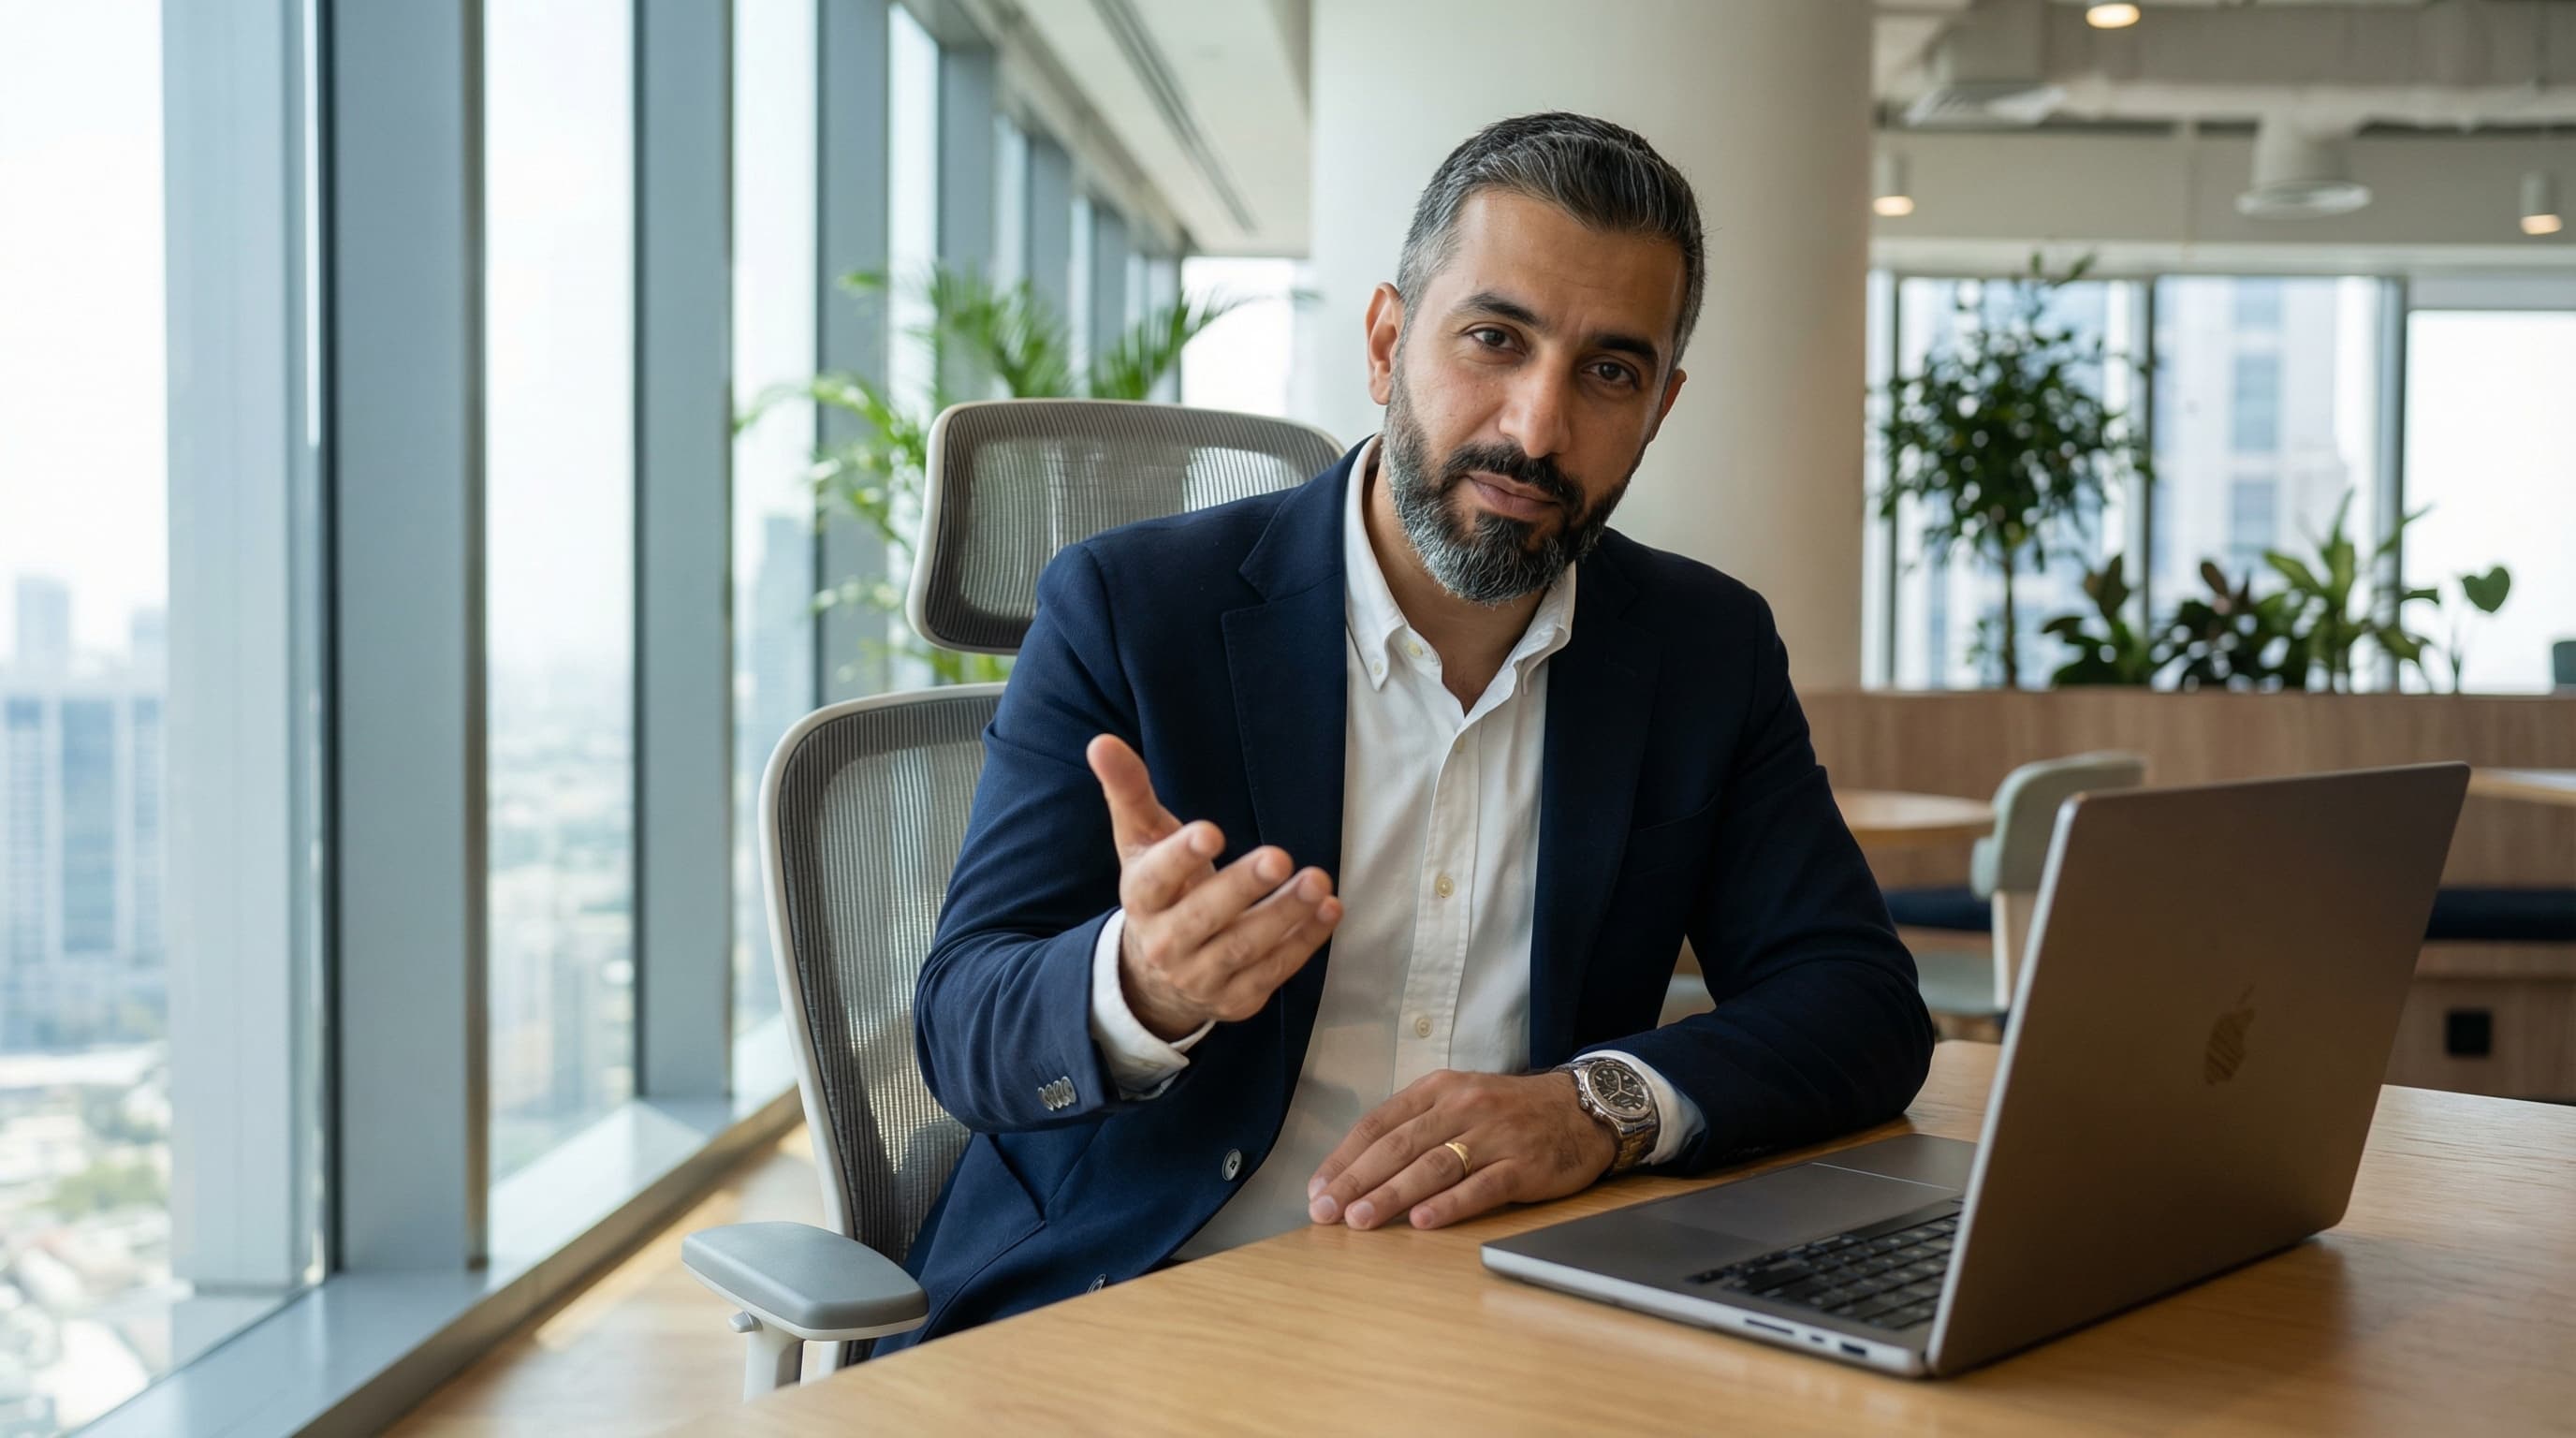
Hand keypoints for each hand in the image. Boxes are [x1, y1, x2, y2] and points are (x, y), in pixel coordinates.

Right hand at [1088, 734, 1342, 1042]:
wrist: (1157, 976)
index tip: (1211, 832)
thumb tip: (1101, 743)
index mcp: (1142, 899)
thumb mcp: (1141, 841)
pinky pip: (1274, 971)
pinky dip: (1306, 942)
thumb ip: (1129, 791)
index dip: (1182, 857)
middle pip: (1205, 917)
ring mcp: (1203, 976)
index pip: (1157, 880)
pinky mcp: (1238, 997)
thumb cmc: (1160, 889)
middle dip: (1243, 887)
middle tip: (1279, 857)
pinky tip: (1329, 910)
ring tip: (1318, 882)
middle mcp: (1167, 943)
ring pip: (1245, 947)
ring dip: (1284, 915)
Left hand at [1306, 1069, 1618, 1231]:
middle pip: (1399, 1146)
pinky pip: (1479, 1187)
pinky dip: (1449, 1205)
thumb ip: (1416, 1124)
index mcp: (1438, 1088)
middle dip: (1356, 1181)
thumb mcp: (1460, 1099)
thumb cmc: (1509, 1112)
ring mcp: (1494, 1136)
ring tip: (1360, 1219)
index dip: (1344, 1158)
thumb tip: (1361, 1167)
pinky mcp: (1523, 1165)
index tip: (1318, 1189)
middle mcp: (1462, 1107)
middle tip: (1325, 1212)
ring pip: (1432, 1166)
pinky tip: (1422, 1222)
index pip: (1379, 1124)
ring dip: (1391, 1195)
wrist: (1581, 1109)